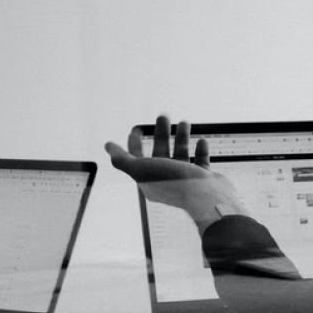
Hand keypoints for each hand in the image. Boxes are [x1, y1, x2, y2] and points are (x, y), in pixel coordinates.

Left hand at [105, 115, 248, 234]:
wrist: (205, 197)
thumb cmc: (172, 181)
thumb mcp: (140, 169)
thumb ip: (122, 159)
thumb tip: (107, 146)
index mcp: (150, 180)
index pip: (137, 159)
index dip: (134, 143)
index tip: (136, 128)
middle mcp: (167, 180)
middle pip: (160, 152)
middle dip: (161, 134)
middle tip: (164, 115)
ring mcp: (186, 181)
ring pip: (181, 155)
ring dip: (182, 138)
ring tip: (185, 122)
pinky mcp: (204, 180)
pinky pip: (201, 163)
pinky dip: (200, 151)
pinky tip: (201, 141)